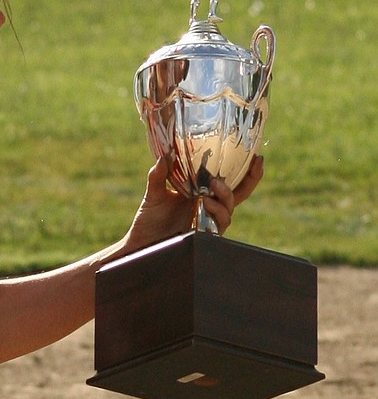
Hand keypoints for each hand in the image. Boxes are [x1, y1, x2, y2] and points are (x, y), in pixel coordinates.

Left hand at [124, 154, 262, 251]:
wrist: (141, 242)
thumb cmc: (149, 219)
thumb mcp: (154, 194)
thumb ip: (158, 176)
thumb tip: (162, 157)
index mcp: (202, 194)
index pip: (230, 183)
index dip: (247, 172)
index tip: (258, 157)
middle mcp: (209, 207)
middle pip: (239, 195)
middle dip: (249, 181)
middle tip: (242, 170)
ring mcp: (208, 222)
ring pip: (229, 210)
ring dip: (225, 197)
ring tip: (212, 189)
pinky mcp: (204, 235)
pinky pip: (219, 225)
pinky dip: (216, 212)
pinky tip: (207, 204)